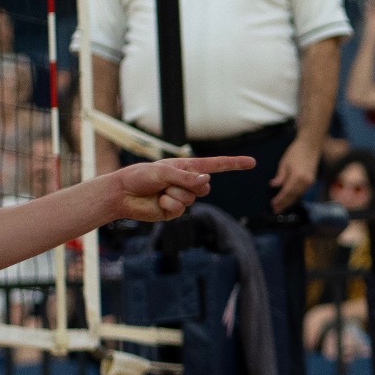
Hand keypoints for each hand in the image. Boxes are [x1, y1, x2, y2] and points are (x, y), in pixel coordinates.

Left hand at [111, 154, 255, 221]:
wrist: (122, 194)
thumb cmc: (140, 176)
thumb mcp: (163, 172)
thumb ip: (186, 177)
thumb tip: (207, 181)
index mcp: (187, 167)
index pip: (216, 166)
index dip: (234, 164)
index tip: (252, 163)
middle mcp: (187, 182)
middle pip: (205, 187)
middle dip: (189, 186)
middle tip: (170, 183)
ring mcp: (182, 197)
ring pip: (192, 199)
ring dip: (174, 195)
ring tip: (160, 192)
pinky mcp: (175, 211)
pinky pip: (181, 209)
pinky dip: (169, 205)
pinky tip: (158, 202)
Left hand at [270, 136, 322, 213]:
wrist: (310, 146)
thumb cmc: (295, 152)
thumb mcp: (284, 163)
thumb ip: (280, 176)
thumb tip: (274, 186)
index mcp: (297, 177)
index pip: (287, 192)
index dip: (280, 199)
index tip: (273, 205)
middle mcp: (305, 182)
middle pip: (293, 196)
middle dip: (284, 204)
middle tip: (276, 211)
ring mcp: (310, 182)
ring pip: (298, 196)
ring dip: (289, 202)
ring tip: (281, 207)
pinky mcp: (311, 181)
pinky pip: (302, 192)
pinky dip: (295, 197)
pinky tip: (289, 199)